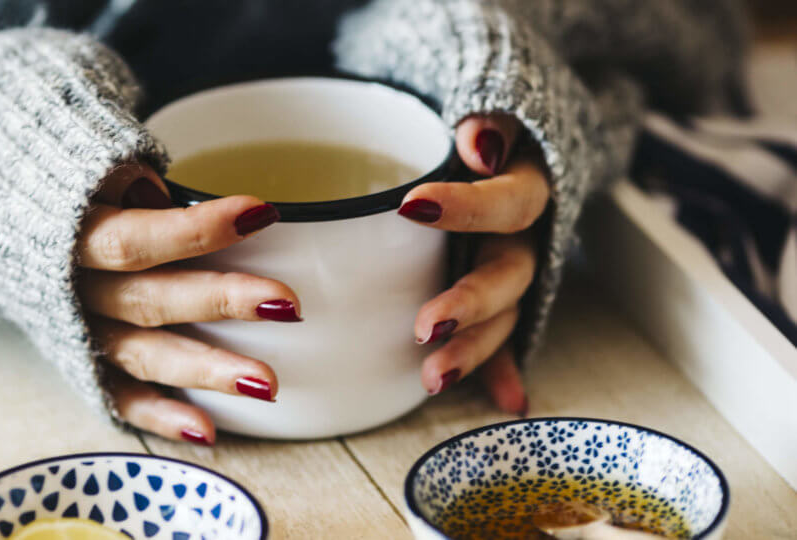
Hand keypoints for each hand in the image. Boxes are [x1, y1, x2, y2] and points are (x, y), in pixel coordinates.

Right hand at [77, 163, 299, 444]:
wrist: (1, 224)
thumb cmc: (69, 190)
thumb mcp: (85, 164)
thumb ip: (128, 178)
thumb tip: (173, 200)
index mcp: (71, 236)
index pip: (133, 238)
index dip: (196, 229)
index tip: (261, 213)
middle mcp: (72, 291)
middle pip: (149, 300)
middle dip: (220, 303)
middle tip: (285, 304)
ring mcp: (79, 335)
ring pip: (143, 356)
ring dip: (205, 371)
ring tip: (266, 383)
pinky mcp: (85, 367)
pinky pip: (123, 399)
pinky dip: (162, 417)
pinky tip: (208, 431)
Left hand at [399, 114, 549, 415]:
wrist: (503, 131)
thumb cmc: (480, 120)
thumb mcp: (489, 101)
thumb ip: (487, 119)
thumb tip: (481, 141)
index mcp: (526, 185)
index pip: (508, 201)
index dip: (467, 206)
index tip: (411, 207)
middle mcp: (526, 235)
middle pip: (511, 274)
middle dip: (472, 304)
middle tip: (427, 326)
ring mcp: (512, 270)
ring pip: (504, 316)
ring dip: (474, 350)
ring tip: (433, 378)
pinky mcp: (497, 296)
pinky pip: (502, 339)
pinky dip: (501, 370)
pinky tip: (506, 401)